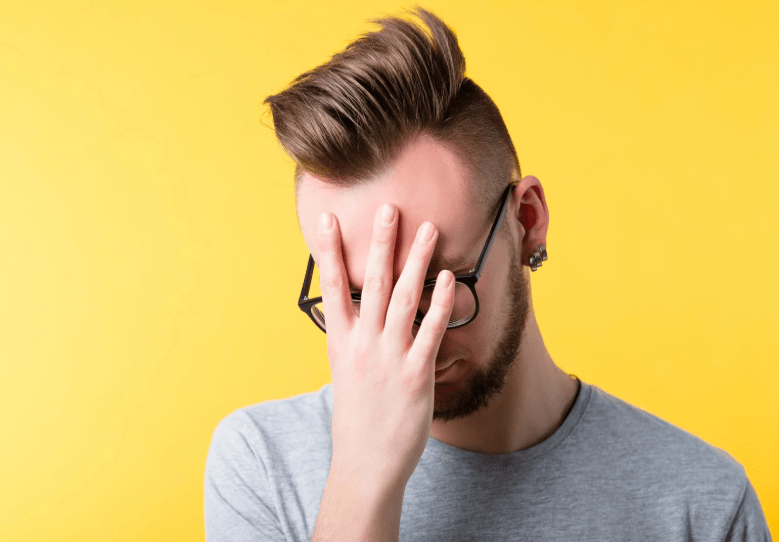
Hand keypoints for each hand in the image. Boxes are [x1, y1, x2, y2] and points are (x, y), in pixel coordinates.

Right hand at [315, 204, 454, 489]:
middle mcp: (362, 344)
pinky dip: (440, 302)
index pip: (332, 287)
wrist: (366, 463)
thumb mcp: (345, 372)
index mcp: (340, 342)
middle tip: (389, 208)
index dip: (329, 251)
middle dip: (381, 242)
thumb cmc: (358, 417)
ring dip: (416, 261)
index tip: (328, 219)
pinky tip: (448, 278)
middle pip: (371, 283)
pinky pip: (431, 330)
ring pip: (403, 298)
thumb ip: (354, 340)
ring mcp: (389, 357)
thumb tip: (361, 316)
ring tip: (428, 229)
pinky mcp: (415, 373)